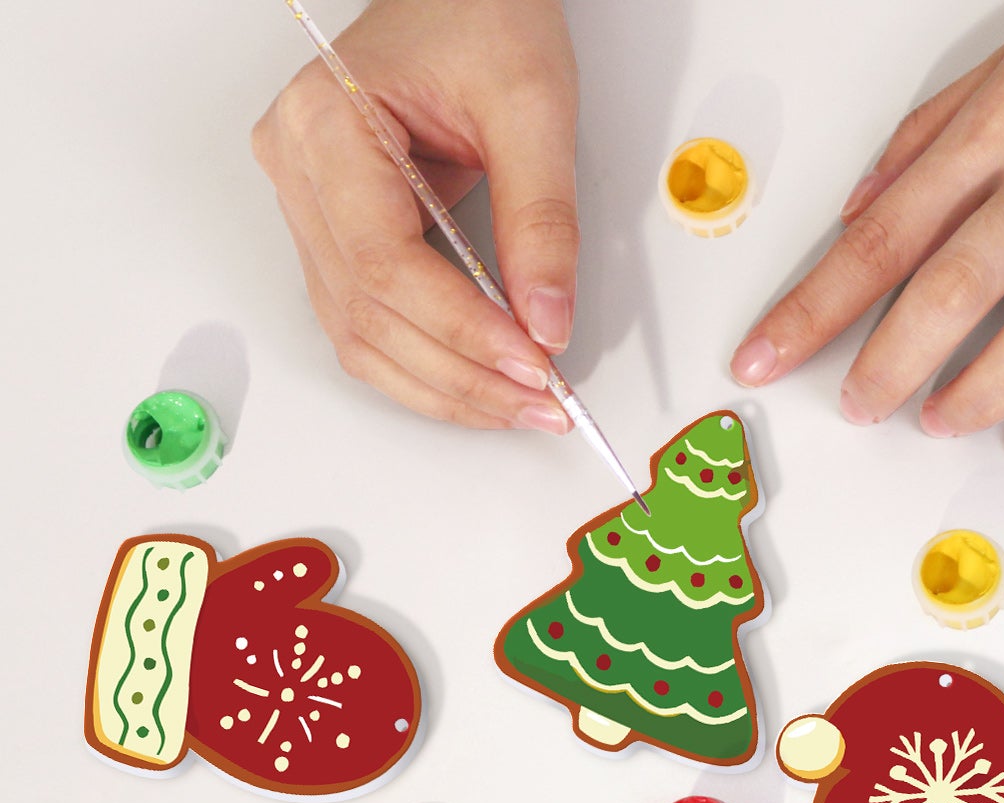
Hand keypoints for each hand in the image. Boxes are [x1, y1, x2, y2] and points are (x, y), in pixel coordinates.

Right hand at [253, 0, 577, 430]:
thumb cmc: (481, 16)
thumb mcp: (532, 107)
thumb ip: (542, 221)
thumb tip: (547, 322)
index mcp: (325, 123)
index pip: (386, 264)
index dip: (462, 331)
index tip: (533, 365)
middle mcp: (298, 170)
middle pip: (370, 315)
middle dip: (463, 375)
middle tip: (542, 403)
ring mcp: (308, 208)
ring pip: (361, 338)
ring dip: (445, 388)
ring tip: (521, 405)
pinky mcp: (336, 236)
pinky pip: (370, 326)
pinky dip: (429, 367)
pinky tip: (483, 385)